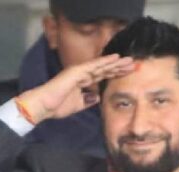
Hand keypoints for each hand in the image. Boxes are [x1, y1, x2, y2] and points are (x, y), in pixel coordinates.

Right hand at [16, 54, 133, 123]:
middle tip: (134, 64)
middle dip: (119, 67)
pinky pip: (94, 65)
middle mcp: (82, 74)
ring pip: (101, 65)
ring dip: (116, 63)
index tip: (128, 73)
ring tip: (129, 60)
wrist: (44, 106)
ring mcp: (79, 71)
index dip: (115, 74)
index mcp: (82, 82)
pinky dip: (105, 61)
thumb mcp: (78, 105)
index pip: (102, 76)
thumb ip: (88, 100)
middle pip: (104, 69)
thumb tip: (96, 97)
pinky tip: (116, 58)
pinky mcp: (76, 71)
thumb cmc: (56, 106)